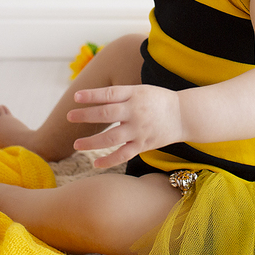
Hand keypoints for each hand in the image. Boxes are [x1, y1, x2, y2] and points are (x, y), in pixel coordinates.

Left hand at [67, 85, 183, 168]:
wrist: (184, 115)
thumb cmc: (158, 100)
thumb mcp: (141, 91)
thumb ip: (120, 95)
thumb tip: (93, 99)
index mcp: (135, 95)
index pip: (110, 94)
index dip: (92, 95)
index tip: (76, 96)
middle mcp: (136, 112)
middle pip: (107, 114)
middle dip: (86, 116)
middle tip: (70, 116)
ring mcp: (139, 130)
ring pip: (111, 138)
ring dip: (92, 142)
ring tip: (76, 144)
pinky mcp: (143, 144)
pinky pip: (123, 154)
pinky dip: (109, 160)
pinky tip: (95, 164)